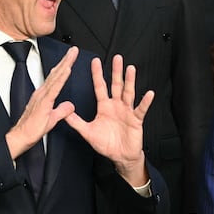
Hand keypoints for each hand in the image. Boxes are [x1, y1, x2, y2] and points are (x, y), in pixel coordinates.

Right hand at [5, 47, 77, 159]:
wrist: (21, 137)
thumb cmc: (32, 129)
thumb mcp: (52, 119)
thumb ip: (61, 111)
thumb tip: (70, 105)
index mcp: (44, 95)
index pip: (56, 78)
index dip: (64, 67)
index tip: (71, 58)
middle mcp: (42, 92)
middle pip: (56, 73)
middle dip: (66, 60)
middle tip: (74, 49)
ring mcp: (42, 96)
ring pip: (55, 77)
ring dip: (65, 64)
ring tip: (72, 54)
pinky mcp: (43, 103)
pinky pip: (54, 88)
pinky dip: (61, 78)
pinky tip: (67, 70)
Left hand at [66, 54, 154, 186]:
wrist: (120, 156)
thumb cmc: (106, 144)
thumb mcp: (88, 132)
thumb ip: (76, 122)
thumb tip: (64, 113)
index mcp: (105, 107)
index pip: (100, 87)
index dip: (97, 74)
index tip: (95, 61)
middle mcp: (116, 106)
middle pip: (116, 85)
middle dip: (116, 72)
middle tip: (117, 58)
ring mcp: (127, 111)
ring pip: (129, 93)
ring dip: (130, 81)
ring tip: (131, 69)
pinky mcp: (136, 120)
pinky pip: (141, 109)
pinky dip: (145, 102)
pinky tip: (149, 93)